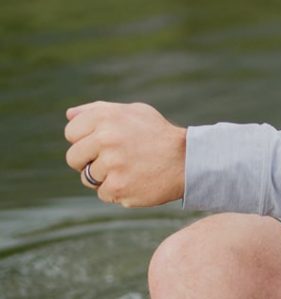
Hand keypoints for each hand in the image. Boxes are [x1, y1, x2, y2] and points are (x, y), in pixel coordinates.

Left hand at [64, 101, 185, 207]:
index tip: (106, 142)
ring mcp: (112, 164)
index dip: (86, 139)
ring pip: (88, 178)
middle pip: (73, 158)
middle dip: (90, 160)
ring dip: (105, 177)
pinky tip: (136, 180)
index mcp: (107, 117)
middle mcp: (107, 138)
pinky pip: (103, 193)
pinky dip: (117, 190)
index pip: (71, 132)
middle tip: (116, 158)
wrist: (187, 159)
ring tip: (130, 169)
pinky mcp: (118, 187)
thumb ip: (99, 111)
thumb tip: (69, 115)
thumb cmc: (157, 134)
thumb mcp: (133, 112)